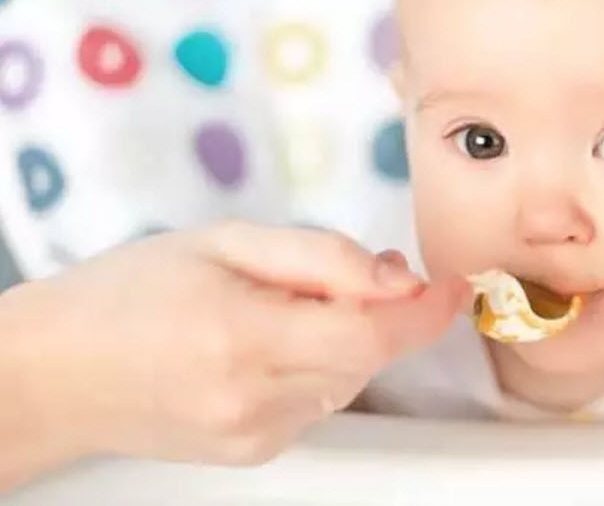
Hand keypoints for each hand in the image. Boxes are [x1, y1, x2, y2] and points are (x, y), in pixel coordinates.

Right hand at [0, 221, 470, 471]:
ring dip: (349, 337)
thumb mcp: (224, 242)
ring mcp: (257, 435)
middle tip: (363, 271)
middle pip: (370, 356)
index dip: (427, 310)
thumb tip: (398, 278)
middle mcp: (256, 400)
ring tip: (292, 304)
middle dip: (387, 312)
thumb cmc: (129, 292)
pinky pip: (321, 399)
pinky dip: (321, 364)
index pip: (372, 333)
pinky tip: (274, 342)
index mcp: (245, 337)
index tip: (455, 284)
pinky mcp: (255, 452)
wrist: (56, 372)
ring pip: (350, 379)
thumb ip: (321, 258)